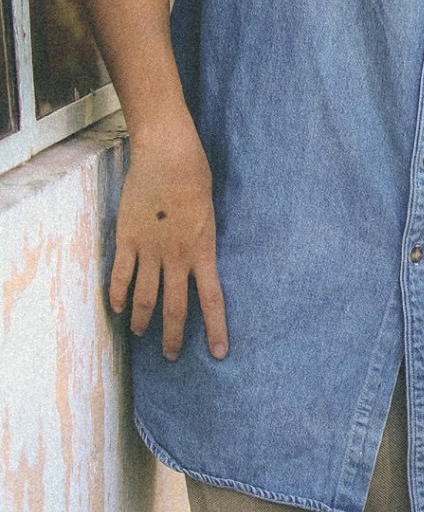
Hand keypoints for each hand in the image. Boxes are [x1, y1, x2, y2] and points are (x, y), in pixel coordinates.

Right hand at [111, 118, 227, 359]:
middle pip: (175, 308)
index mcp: (203, 251)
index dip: (216, 330)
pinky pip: (120, 275)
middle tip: (171, 356)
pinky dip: (117, 294)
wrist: (169, 156)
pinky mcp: (127, 239)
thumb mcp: (210, 214)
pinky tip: (116, 308)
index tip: (219, 354)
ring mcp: (150, 250)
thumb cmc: (196, 177)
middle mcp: (177, 257)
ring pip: (144, 298)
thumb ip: (202, 241)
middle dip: (173, 336)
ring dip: (141, 320)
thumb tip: (197, 259)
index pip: (212, 301)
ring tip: (139, 333)